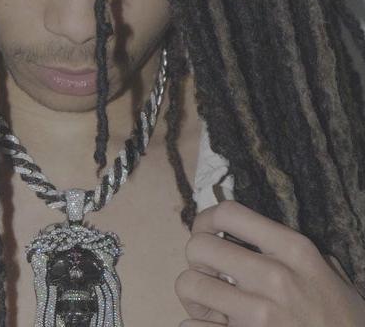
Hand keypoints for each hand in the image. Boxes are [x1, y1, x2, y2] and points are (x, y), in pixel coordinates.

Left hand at [174, 199, 364, 325]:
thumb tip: (239, 230)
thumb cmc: (339, 319)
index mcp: (294, 250)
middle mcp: (275, 277)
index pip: (229, 213)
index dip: (206, 219)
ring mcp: (260, 314)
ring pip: (189, 284)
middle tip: (209, 273)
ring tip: (210, 303)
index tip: (205, 231)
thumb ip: (285, 248)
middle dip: (197, 259)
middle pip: (200, 246)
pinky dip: (195, 325)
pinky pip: (191, 325)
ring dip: (194, 294)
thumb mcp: (325, 272)